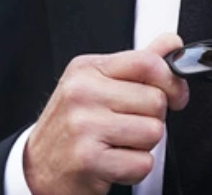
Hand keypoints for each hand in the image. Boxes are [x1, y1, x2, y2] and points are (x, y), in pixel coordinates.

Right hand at [24, 33, 188, 194]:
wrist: (37, 168)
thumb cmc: (72, 126)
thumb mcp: (97, 85)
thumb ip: (137, 64)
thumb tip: (172, 43)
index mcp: (87, 69)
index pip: (146, 62)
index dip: (171, 81)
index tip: (175, 95)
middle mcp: (82, 93)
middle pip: (156, 101)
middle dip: (152, 119)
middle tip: (128, 126)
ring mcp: (83, 125)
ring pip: (153, 132)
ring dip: (143, 146)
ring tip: (118, 144)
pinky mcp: (88, 159)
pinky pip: (142, 163)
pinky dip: (134, 169)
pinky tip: (113, 163)